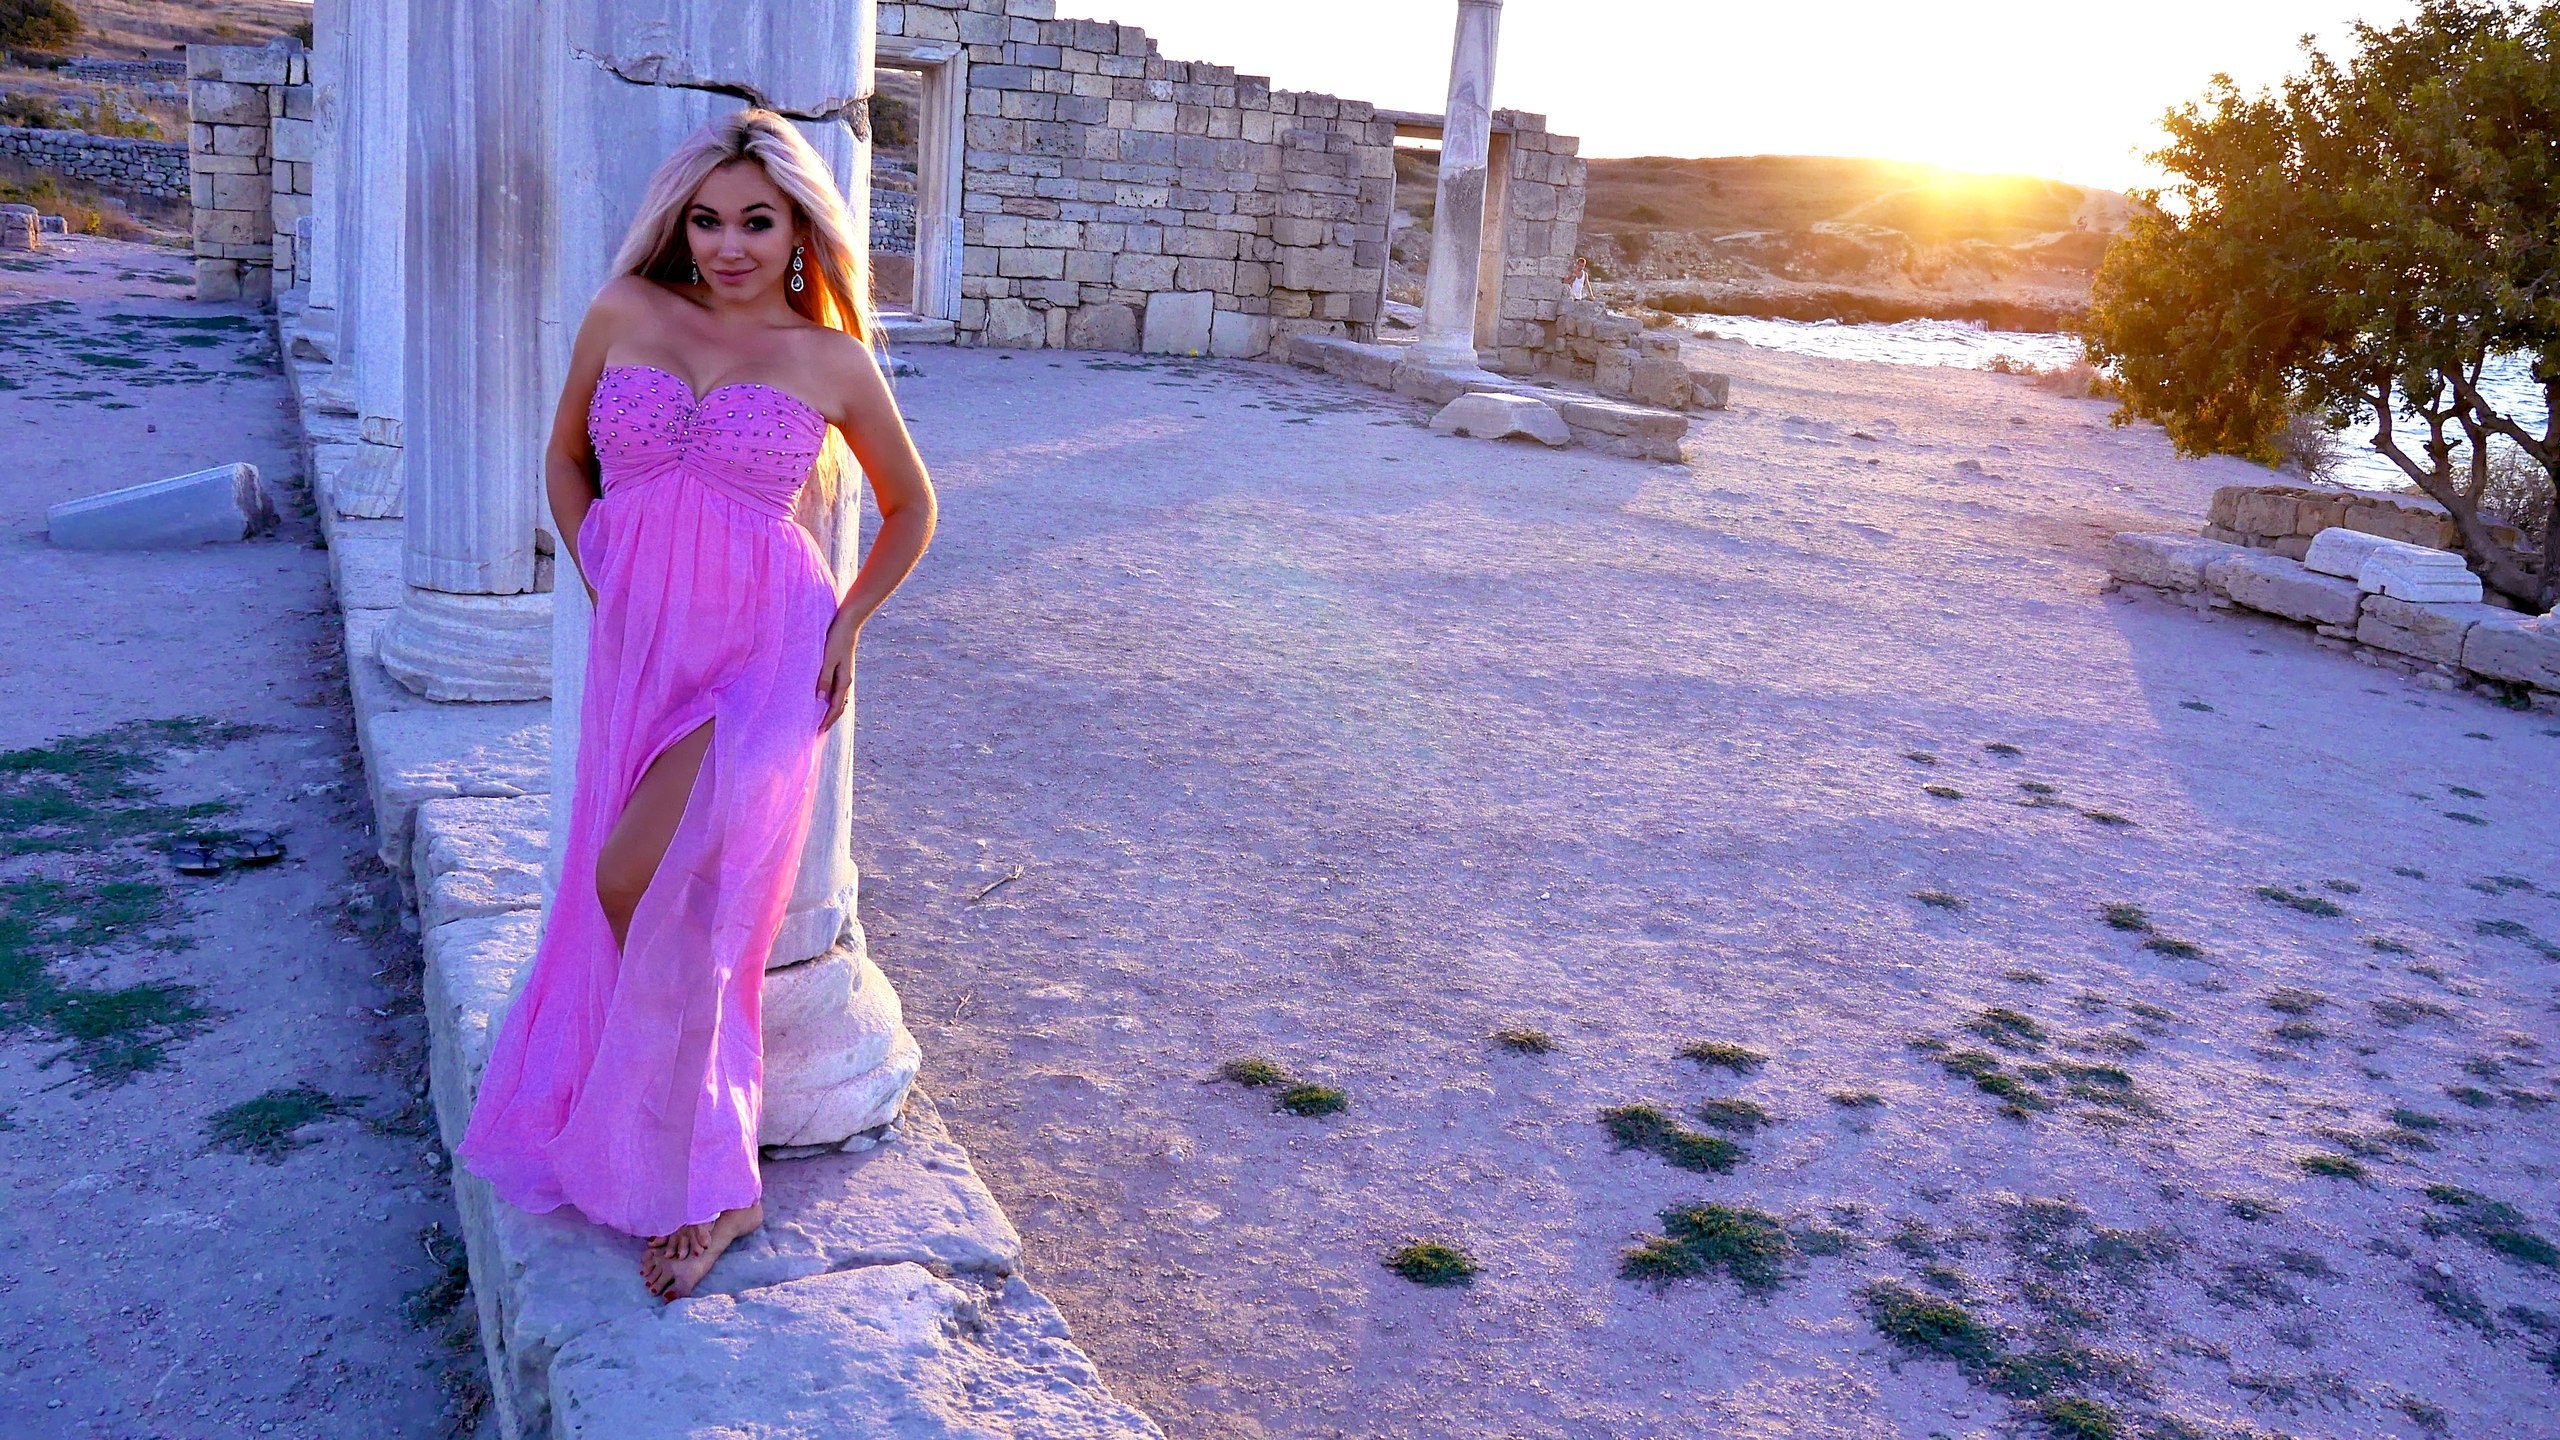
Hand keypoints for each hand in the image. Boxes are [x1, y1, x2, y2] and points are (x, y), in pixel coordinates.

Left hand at [816, 612, 860, 730]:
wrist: (848, 624)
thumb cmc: (836, 640)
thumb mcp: (828, 659)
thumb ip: (824, 678)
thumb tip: (820, 699)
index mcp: (844, 681)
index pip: (835, 707)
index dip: (827, 720)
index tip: (819, 731)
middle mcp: (847, 681)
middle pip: (839, 706)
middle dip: (831, 719)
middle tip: (820, 730)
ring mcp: (845, 676)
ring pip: (840, 699)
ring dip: (832, 711)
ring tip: (823, 719)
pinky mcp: (842, 670)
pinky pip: (838, 691)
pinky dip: (833, 700)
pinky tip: (826, 699)